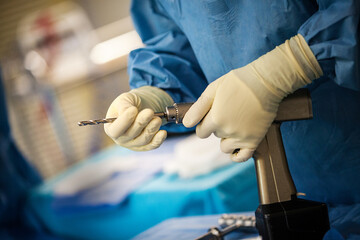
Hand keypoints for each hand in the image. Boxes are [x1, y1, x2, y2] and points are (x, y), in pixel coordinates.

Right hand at [104, 86, 173, 150]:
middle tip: (150, 112)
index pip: (116, 130)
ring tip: (157, 119)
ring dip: (151, 129)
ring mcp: (133, 144)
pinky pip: (152, 145)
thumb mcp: (124, 100)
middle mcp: (121, 139)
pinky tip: (163, 132)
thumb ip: (124, 106)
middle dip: (141, 122)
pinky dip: (158, 139)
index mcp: (111, 128)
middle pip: (131, 134)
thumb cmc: (130, 104)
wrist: (141, 108)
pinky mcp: (145, 146)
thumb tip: (128, 112)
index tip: (133, 110)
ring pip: (143, 139)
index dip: (124, 121)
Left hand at [183, 34, 321, 161]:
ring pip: (225, 147)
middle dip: (217, 127)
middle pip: (215, 136)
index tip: (210, 116)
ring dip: (227, 139)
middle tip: (228, 113)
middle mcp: (227, 131)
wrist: (265, 82)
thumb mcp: (213, 89)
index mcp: (216, 119)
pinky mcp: (254, 140)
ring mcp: (242, 137)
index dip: (204, 124)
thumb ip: (198, 108)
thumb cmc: (238, 82)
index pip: (201, 132)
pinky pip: (241, 157)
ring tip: (235, 124)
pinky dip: (237, 154)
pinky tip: (237, 145)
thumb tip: (186, 124)